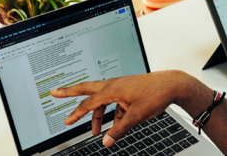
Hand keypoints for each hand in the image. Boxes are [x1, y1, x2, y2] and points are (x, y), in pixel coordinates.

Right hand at [50, 70, 197, 146]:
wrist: (171, 84)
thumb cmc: (155, 94)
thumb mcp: (136, 116)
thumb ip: (120, 130)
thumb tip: (107, 141)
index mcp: (112, 89)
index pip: (89, 103)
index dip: (76, 114)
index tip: (66, 122)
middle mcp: (113, 84)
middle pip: (86, 89)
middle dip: (70, 92)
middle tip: (55, 92)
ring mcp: (120, 86)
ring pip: (102, 99)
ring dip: (98, 114)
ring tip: (97, 130)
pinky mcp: (127, 90)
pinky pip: (114, 102)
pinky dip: (113, 113)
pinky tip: (117, 124)